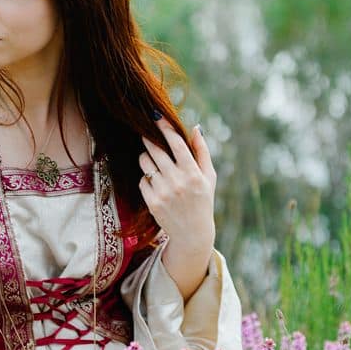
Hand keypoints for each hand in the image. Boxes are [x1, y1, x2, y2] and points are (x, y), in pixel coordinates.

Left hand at [138, 116, 216, 257]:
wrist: (193, 233)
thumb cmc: (203, 200)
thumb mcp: (208, 177)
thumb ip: (202, 151)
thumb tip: (195, 128)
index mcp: (193, 173)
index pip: (176, 144)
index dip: (165, 128)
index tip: (157, 117)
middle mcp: (177, 181)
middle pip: (156, 150)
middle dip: (149, 139)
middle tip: (146, 134)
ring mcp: (163, 192)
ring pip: (145, 163)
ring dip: (146, 156)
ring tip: (151, 159)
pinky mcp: (152, 202)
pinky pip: (142, 180)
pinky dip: (146, 178)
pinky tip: (154, 181)